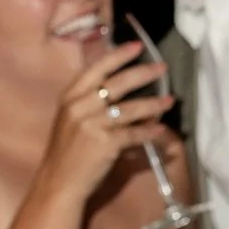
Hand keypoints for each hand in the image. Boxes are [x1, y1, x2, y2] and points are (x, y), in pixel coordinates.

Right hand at [42, 43, 174, 201]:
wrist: (58, 182)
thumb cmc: (67, 150)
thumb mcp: (72, 118)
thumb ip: (91, 101)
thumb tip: (123, 86)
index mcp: (70, 96)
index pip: (96, 68)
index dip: (118, 56)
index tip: (137, 46)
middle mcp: (79, 106)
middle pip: (117, 84)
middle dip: (143, 73)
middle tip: (163, 68)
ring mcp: (91, 125)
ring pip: (130, 109)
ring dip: (153, 105)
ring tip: (170, 101)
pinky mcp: (104, 144)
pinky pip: (133, 133)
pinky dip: (149, 131)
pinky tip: (160, 130)